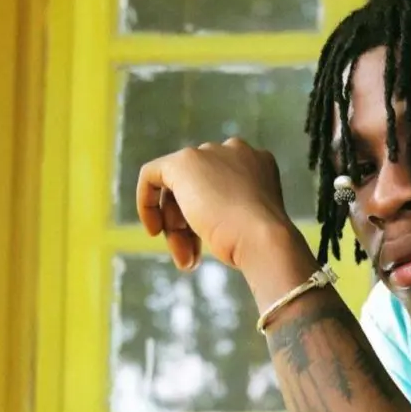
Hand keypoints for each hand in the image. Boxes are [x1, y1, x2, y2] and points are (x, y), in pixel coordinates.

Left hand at [137, 138, 288, 270]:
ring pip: (178, 190)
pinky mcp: (183, 162)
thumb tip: (207, 222)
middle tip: (191, 258)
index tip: (204, 244)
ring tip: (186, 260)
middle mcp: (235, 151)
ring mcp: (209, 154)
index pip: (221, 186)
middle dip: (189, 226)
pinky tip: (153, 229)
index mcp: (258, 163)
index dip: (209, 216)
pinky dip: (147, 202)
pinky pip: (152, 175)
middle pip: (198, 187)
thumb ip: (229, 209)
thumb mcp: (249, 221)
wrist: (263, 238)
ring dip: (177, 228)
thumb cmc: (260, 240)